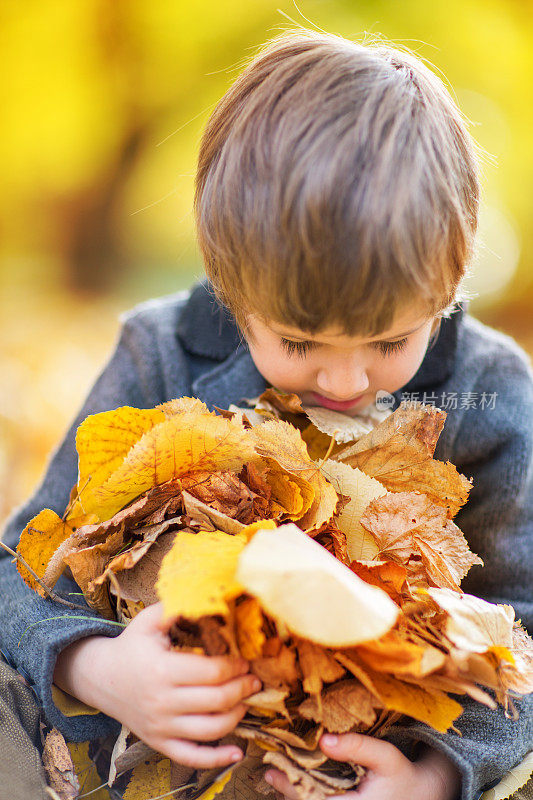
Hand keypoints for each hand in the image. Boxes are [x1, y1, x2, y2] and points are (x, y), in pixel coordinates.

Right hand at [53, 602, 261, 767]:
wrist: (100, 677)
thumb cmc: (132, 645)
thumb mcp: (149, 621)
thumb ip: (176, 608)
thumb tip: (207, 593)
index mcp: (162, 670)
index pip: (211, 672)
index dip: (234, 666)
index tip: (245, 660)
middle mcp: (162, 701)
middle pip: (216, 701)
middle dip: (242, 689)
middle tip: (254, 679)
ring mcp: (160, 726)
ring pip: (210, 730)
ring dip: (237, 717)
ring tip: (247, 702)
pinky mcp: (159, 742)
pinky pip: (191, 758)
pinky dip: (216, 759)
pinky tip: (236, 753)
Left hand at [265, 733, 460, 799]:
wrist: (419, 796)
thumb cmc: (401, 776)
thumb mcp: (386, 757)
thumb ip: (358, 747)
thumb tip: (325, 740)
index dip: (291, 791)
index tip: (273, 772)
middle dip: (287, 792)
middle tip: (269, 772)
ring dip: (293, 795)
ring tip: (275, 776)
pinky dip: (304, 796)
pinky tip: (292, 784)